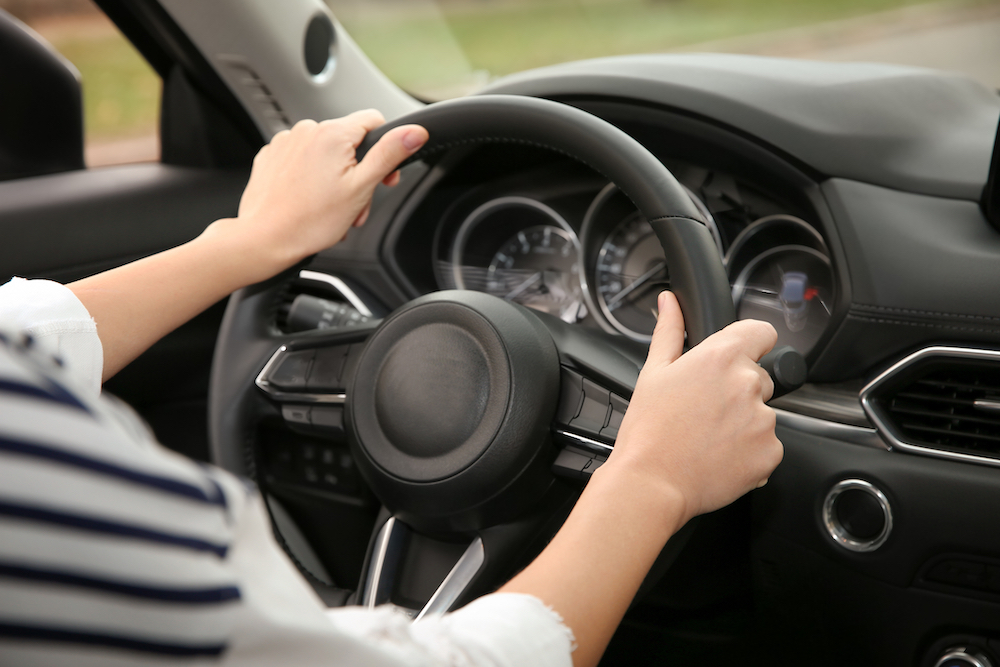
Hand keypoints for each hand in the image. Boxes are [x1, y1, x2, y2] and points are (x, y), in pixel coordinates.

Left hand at [208, 109, 428, 281]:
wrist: (265, 239)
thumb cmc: (310, 220)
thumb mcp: (361, 187)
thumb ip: (389, 154)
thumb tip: (415, 131)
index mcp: (332, 134)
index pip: (374, 121)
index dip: (385, 149)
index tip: (383, 176)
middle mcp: (307, 130)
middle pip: (349, 142)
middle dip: (358, 172)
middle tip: (356, 203)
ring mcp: (286, 142)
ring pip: (325, 152)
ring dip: (336, 177)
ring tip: (332, 207)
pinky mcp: (272, 156)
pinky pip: (302, 159)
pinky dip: (311, 177)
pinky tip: (310, 200)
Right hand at [606, 291, 781, 523]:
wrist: (651, 483)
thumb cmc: (648, 430)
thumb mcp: (653, 372)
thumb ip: (669, 330)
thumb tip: (670, 302)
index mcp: (721, 357)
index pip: (763, 332)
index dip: (750, 343)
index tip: (739, 357)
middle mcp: (748, 384)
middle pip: (761, 377)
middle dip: (739, 390)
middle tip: (705, 411)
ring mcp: (763, 420)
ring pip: (762, 413)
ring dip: (744, 423)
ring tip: (708, 438)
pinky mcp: (770, 452)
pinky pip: (767, 446)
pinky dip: (750, 452)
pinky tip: (720, 457)